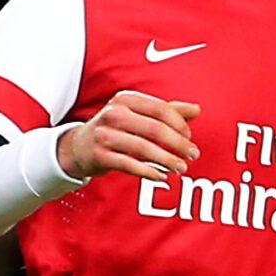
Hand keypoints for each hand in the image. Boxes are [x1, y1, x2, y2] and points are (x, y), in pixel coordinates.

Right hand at [56, 90, 201, 182]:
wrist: (79, 146)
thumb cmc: (116, 128)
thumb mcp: (138, 113)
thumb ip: (168, 111)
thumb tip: (197, 109)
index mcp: (126, 99)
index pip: (160, 109)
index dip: (180, 124)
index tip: (190, 137)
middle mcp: (114, 114)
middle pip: (154, 129)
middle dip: (178, 143)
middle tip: (193, 155)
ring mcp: (105, 135)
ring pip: (143, 148)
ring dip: (167, 160)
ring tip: (181, 167)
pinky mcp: (100, 155)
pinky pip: (130, 165)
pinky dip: (149, 171)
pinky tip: (162, 176)